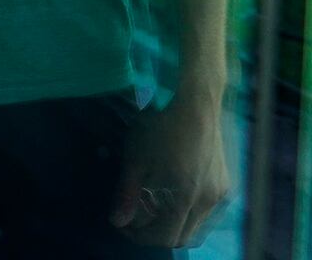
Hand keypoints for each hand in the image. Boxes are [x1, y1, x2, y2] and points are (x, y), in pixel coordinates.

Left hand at [109, 90, 230, 248]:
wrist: (197, 106)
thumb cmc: (161, 129)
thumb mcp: (137, 159)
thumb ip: (128, 194)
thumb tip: (119, 222)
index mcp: (186, 199)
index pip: (164, 237)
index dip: (140, 236)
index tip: (123, 225)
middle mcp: (208, 202)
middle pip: (182, 236)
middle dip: (155, 233)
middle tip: (134, 219)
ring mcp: (220, 194)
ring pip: (196, 225)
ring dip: (172, 223)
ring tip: (150, 206)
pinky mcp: (225, 185)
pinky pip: (205, 211)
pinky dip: (186, 212)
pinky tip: (171, 195)